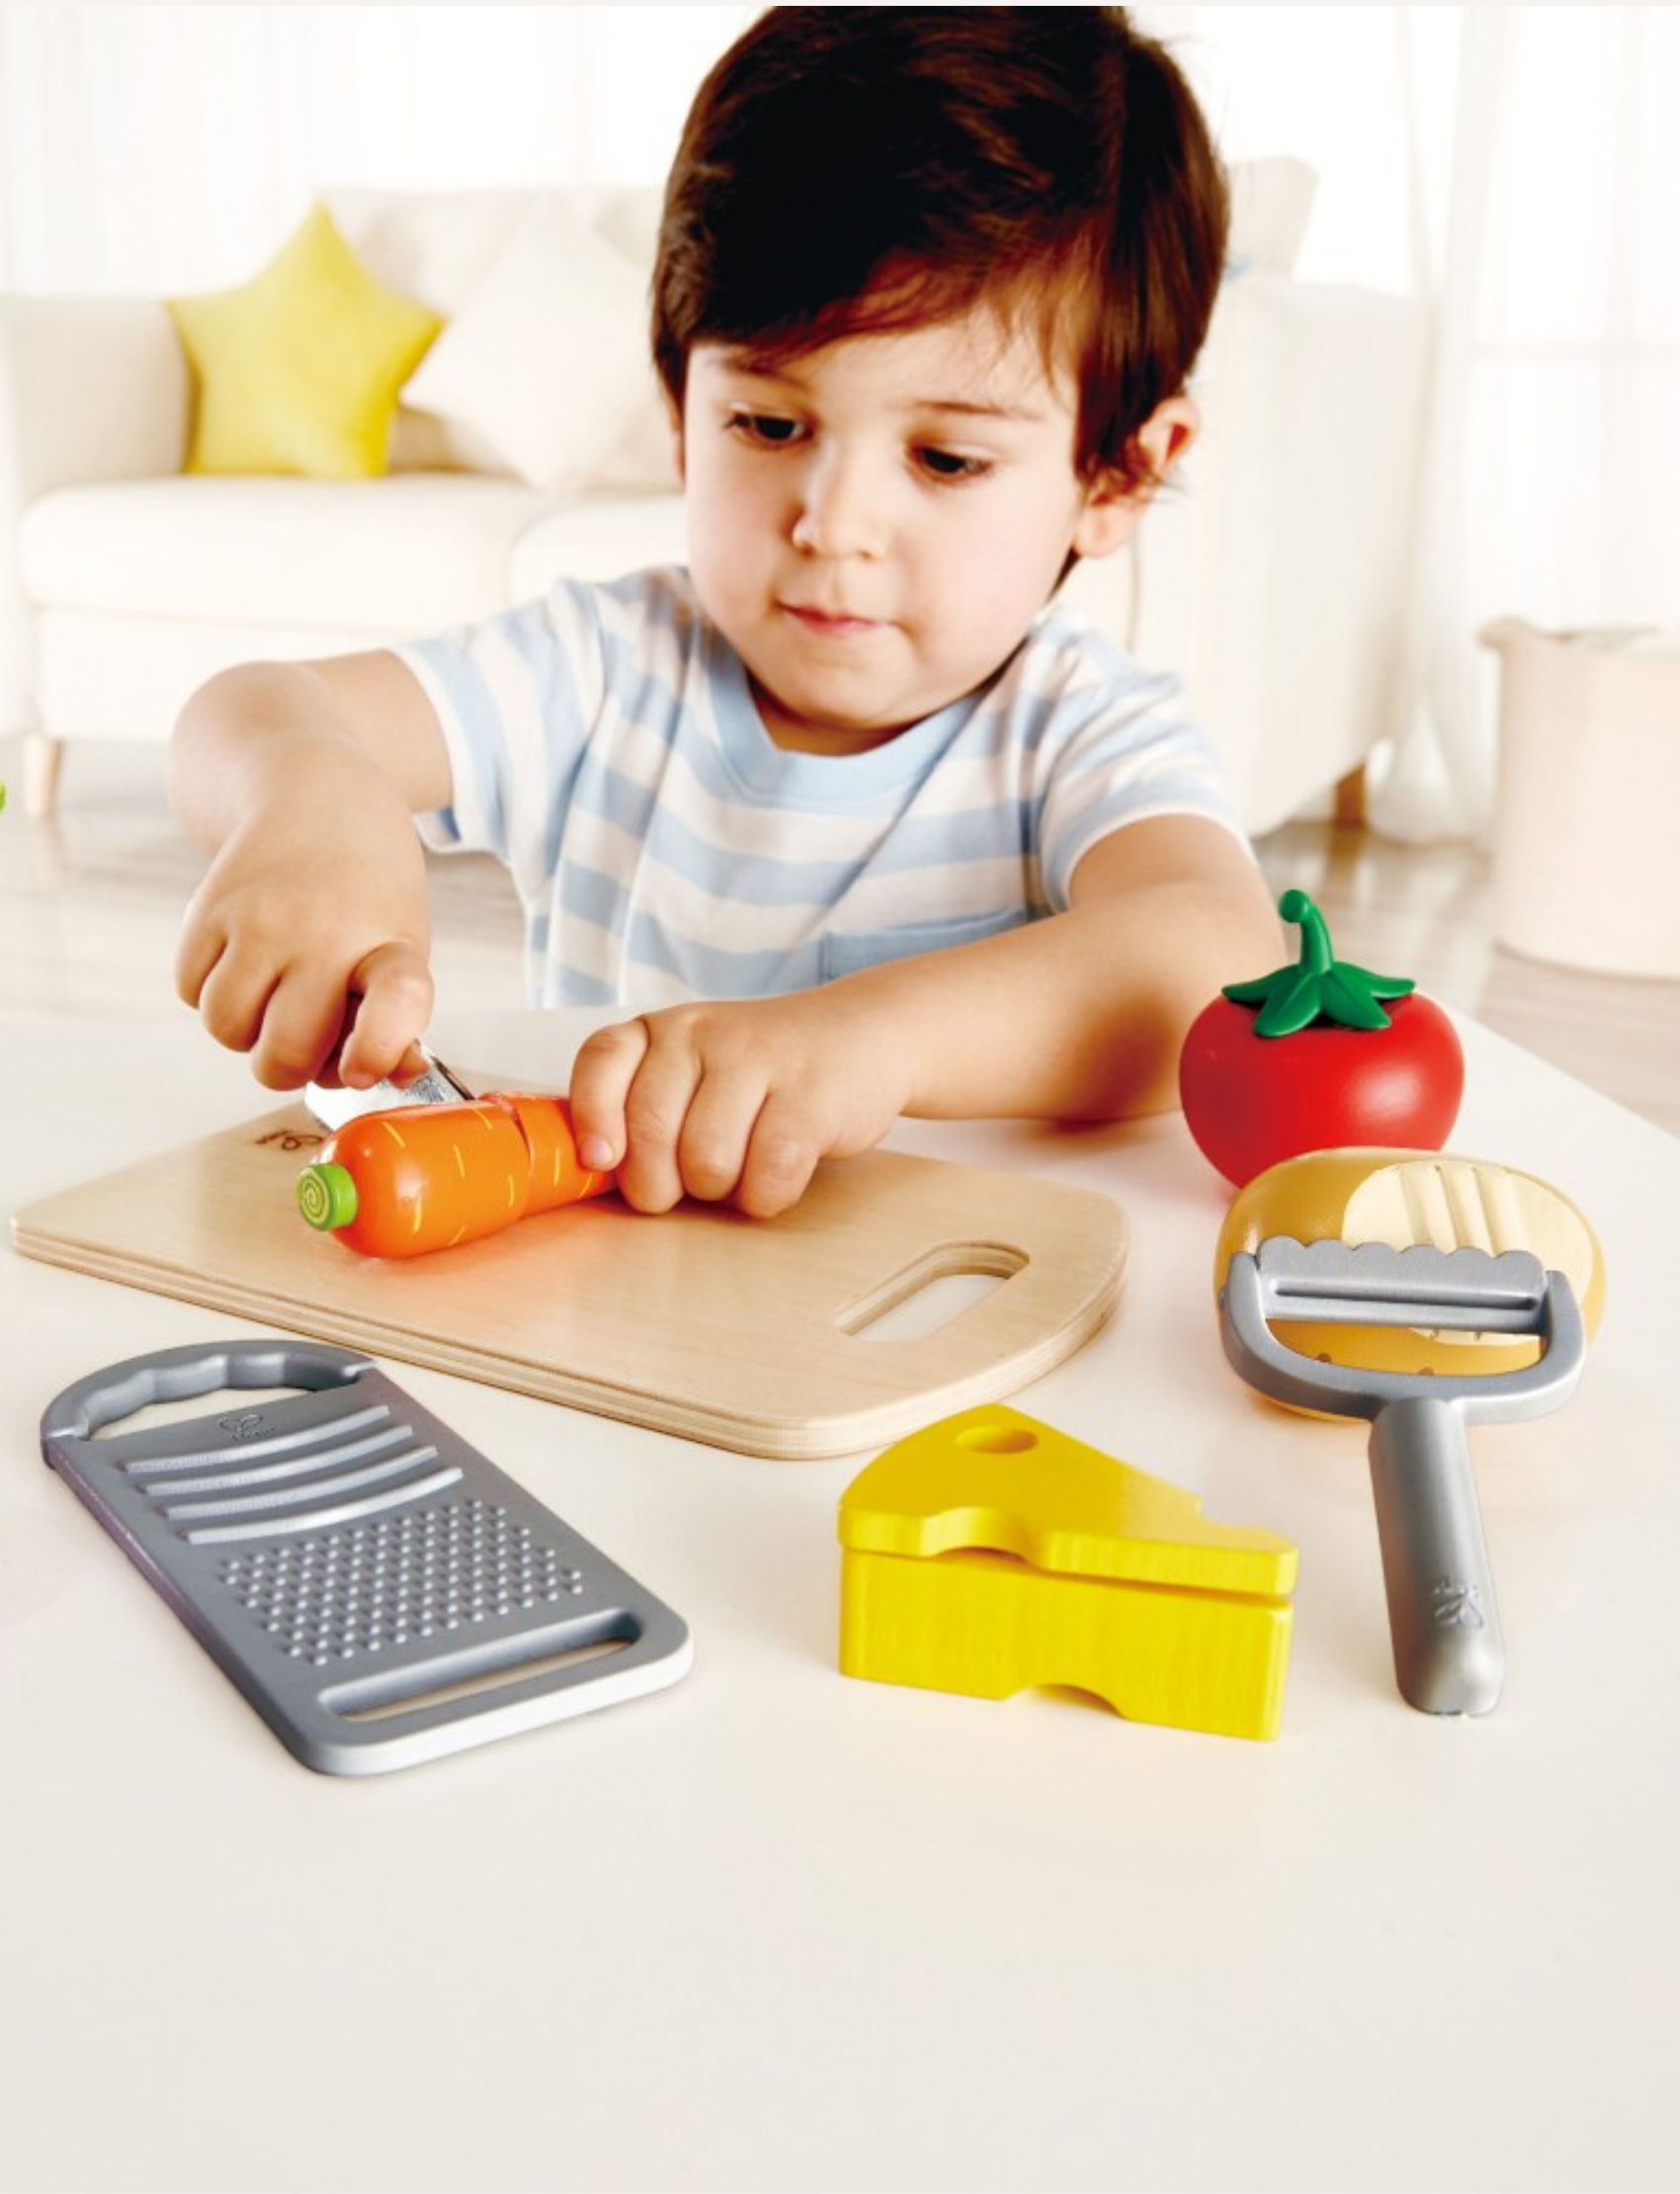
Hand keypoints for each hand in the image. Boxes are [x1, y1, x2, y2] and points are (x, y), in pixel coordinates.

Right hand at [175, 788, 432, 1090]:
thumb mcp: (402, 948)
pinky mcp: (206, 907)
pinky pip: (190, 992)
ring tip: (273, 992)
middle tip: (306, 1036)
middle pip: (282, 1054)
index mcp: (390, 948)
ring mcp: (259, 919)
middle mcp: (323, 933)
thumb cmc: (367, 896)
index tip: (361, 1068)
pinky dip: (210, 994)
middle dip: (289, 1066)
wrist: (317, 797)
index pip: (394, 1005)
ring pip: (225, 1029)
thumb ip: (396, 1021)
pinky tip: (244, 960)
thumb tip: (388, 1076)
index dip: (377, 1049)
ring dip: (244, 1031)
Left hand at [567, 990, 912, 1216]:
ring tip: (743, 1166)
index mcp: (662, 1030)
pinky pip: (769, 1174)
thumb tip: (595, 1172)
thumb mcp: (692, 1073)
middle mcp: (702, 1033)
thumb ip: (640, 1110)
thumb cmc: (763, 1073)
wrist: (863, 1037)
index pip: (601, 1062)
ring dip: (723, 1190)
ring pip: (708, 1162)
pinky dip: (768, 1196)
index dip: (593, 1119)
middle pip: (652, 1134)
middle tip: (690, 1182)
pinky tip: (778, 1177)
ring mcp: (759, 1058)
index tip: (602, 1161)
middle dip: (662, 1185)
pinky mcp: (812, 1094)